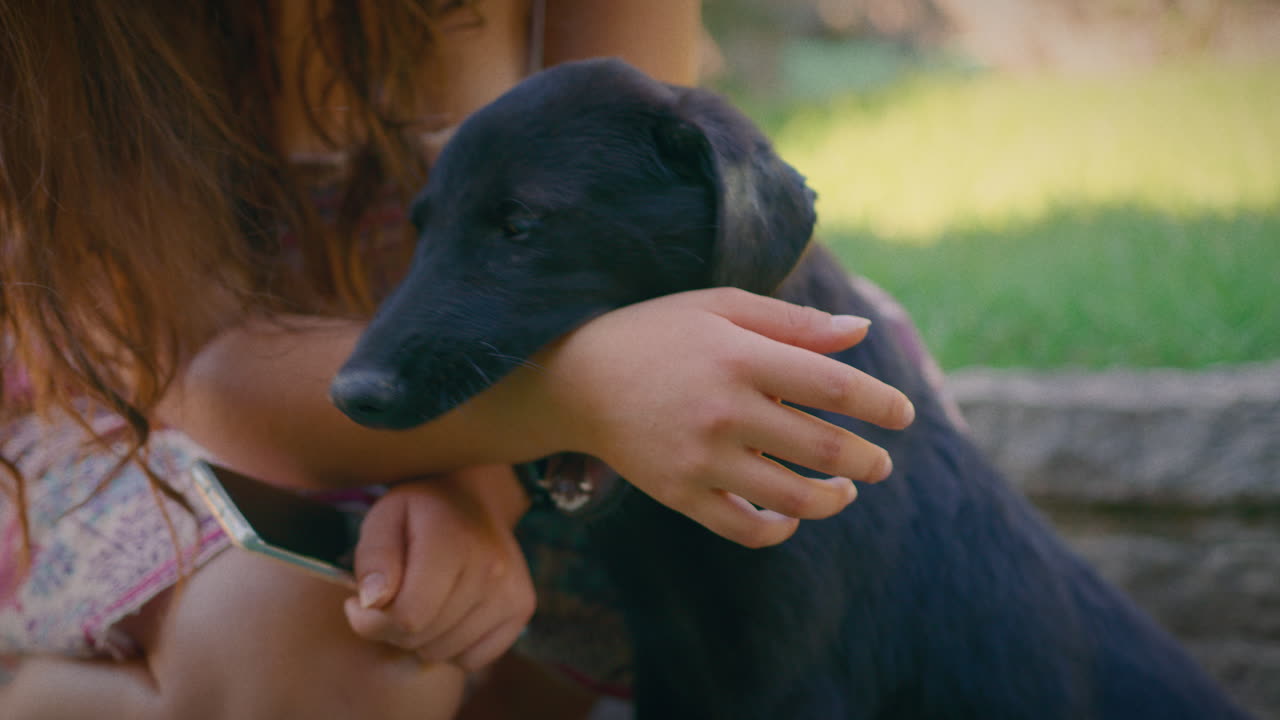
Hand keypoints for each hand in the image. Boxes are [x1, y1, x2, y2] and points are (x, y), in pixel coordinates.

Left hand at [343, 466, 533, 670]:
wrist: (475, 501)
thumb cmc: (419, 514)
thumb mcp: (383, 518)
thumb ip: (373, 558)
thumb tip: (372, 602)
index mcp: (452, 541)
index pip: (408, 615)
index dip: (372, 619)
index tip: (360, 602)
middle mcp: (491, 568)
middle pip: (422, 638)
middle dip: (393, 628)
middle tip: (391, 599)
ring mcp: (512, 590)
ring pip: (445, 652)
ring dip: (422, 638)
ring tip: (421, 603)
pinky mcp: (522, 608)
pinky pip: (473, 658)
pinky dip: (453, 647)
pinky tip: (448, 615)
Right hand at [530, 287, 914, 547]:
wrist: (575, 379)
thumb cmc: (657, 333)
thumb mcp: (720, 307)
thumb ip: (792, 322)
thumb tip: (861, 330)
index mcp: (739, 356)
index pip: (831, 384)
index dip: (878, 402)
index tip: (903, 415)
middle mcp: (723, 409)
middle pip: (821, 447)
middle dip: (866, 459)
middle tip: (881, 463)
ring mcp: (700, 458)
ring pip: (791, 497)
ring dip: (833, 499)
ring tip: (845, 490)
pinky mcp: (679, 493)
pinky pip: (744, 527)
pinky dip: (778, 528)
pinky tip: (792, 517)